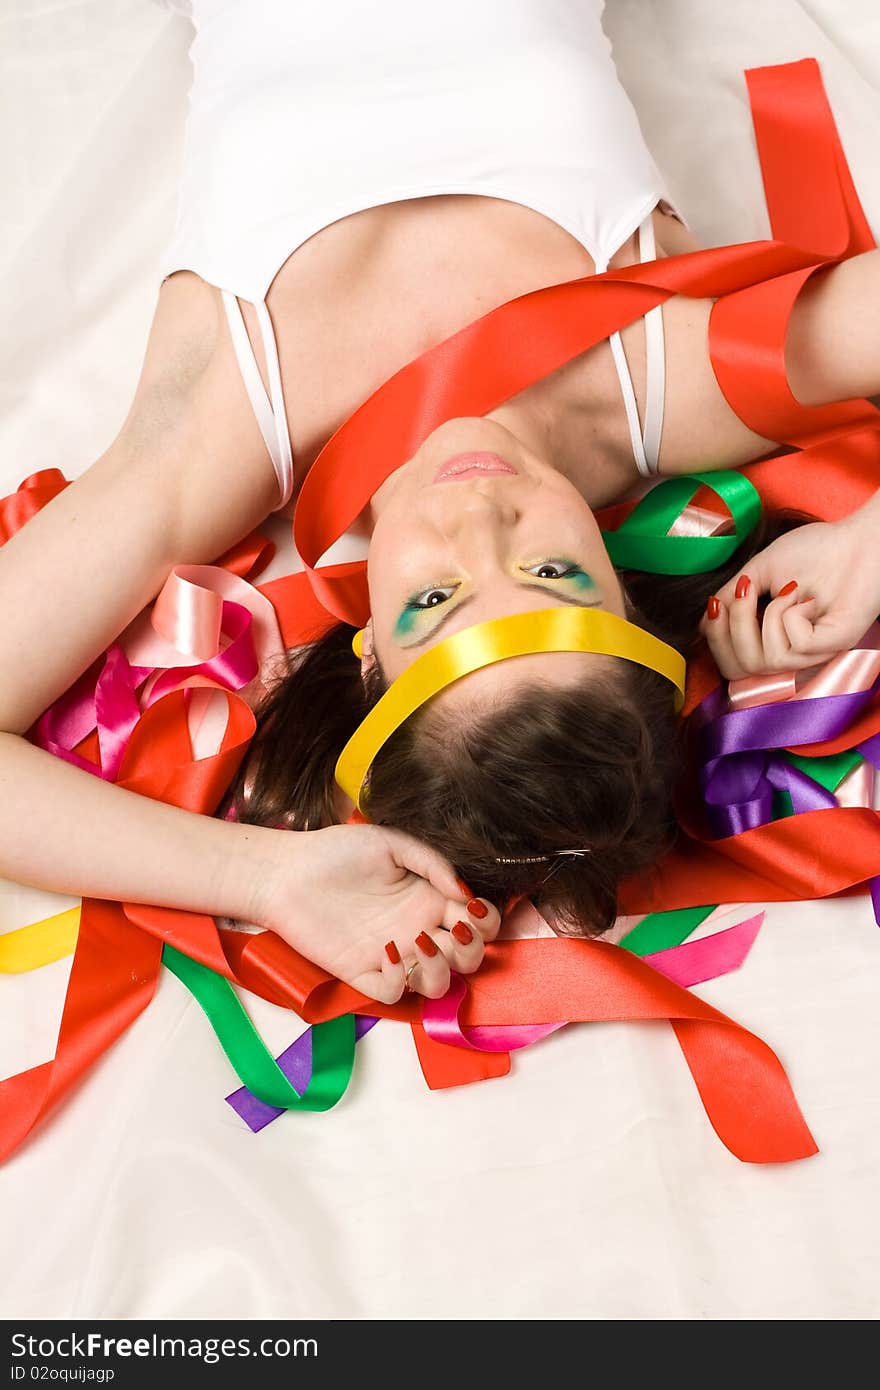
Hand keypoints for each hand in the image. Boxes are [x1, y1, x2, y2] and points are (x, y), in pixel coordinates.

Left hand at [252, 822, 500, 1002]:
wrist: (286, 871)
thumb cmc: (337, 852)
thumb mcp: (391, 843)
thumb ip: (432, 863)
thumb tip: (465, 894)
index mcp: (429, 900)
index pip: (477, 924)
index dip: (487, 923)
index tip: (472, 909)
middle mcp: (416, 931)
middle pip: (466, 960)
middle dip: (472, 950)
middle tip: (455, 930)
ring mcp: (391, 955)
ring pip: (437, 985)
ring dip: (441, 969)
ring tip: (422, 941)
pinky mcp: (362, 973)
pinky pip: (394, 992)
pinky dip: (401, 979)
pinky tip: (388, 951)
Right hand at [699, 515, 879, 678]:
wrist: (859, 538)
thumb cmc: (816, 551)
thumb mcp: (759, 572)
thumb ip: (731, 597)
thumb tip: (705, 620)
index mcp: (776, 641)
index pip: (731, 667)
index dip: (715, 640)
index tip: (716, 604)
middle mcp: (794, 655)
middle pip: (741, 671)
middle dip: (732, 628)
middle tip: (746, 593)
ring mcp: (815, 653)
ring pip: (767, 661)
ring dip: (768, 616)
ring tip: (789, 590)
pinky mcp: (834, 645)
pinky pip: (795, 646)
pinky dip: (793, 615)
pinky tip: (810, 599)